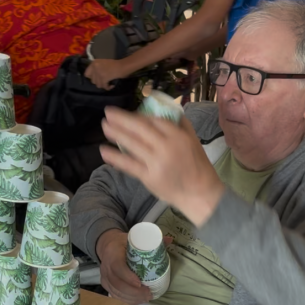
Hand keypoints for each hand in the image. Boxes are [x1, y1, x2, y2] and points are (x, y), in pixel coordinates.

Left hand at [85, 59, 125, 90]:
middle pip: (92, 80)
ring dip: (103, 85)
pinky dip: (108, 87)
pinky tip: (111, 85)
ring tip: (108, 83)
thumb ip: (97, 69)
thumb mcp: (103, 63)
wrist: (123, 65)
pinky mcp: (104, 78)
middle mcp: (95, 67)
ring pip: (98, 84)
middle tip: (104, 81)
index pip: (86, 74)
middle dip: (99, 82)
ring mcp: (99, 73)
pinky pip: (104, 86)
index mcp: (94, 63)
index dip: (92, 77)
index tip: (97, 78)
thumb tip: (94, 77)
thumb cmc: (114, 64)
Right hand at [96, 229, 151, 304]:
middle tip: (148, 293)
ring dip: (132, 298)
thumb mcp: (134, 238)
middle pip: (117, 283)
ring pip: (116, 292)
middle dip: (133, 292)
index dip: (128, 277)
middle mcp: (106, 266)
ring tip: (146, 298)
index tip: (140, 283)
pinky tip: (138, 300)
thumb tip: (170, 239)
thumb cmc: (123, 243)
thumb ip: (151, 240)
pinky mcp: (106, 284)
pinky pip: (115, 296)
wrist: (108, 245)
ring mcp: (104, 277)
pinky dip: (127, 300)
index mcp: (113, 253)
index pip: (117, 267)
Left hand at [100, 108, 225, 226]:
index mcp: (178, 136)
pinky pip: (129, 165)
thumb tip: (165, 110)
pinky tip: (104, 150)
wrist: (200, 194)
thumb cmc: (197, 166)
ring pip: (132, 144)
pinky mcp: (149, 177)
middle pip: (140, 129)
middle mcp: (166, 147)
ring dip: (116, 133)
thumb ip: (180, 125)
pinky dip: (115, 157)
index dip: (138, 116)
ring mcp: (156, 163)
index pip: (154, 120)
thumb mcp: (194, 140)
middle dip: (122, 119)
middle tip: (107, 112)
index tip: (127, 114)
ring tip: (104, 126)